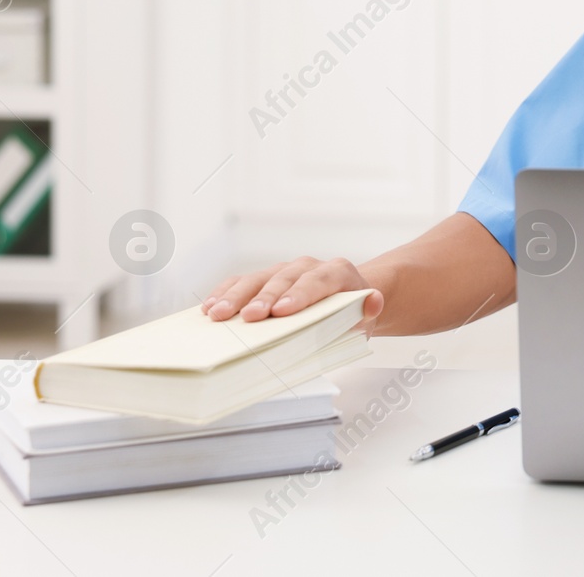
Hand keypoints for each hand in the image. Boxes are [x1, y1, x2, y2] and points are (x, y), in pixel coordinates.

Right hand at [200, 257, 385, 334]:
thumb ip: (370, 309)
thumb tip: (374, 301)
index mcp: (337, 272)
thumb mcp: (368, 314)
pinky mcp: (264, 278)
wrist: (349, 297)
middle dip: (264, 298)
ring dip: (236, 296)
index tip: (281, 311)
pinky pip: (241, 281)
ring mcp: (284, 270)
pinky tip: (210, 308)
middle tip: (249, 317)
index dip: (299, 295)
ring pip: (258, 278)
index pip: (318, 281)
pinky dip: (225, 293)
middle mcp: (308, 266)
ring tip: (218, 314)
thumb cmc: (354, 311)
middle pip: (283, 279)